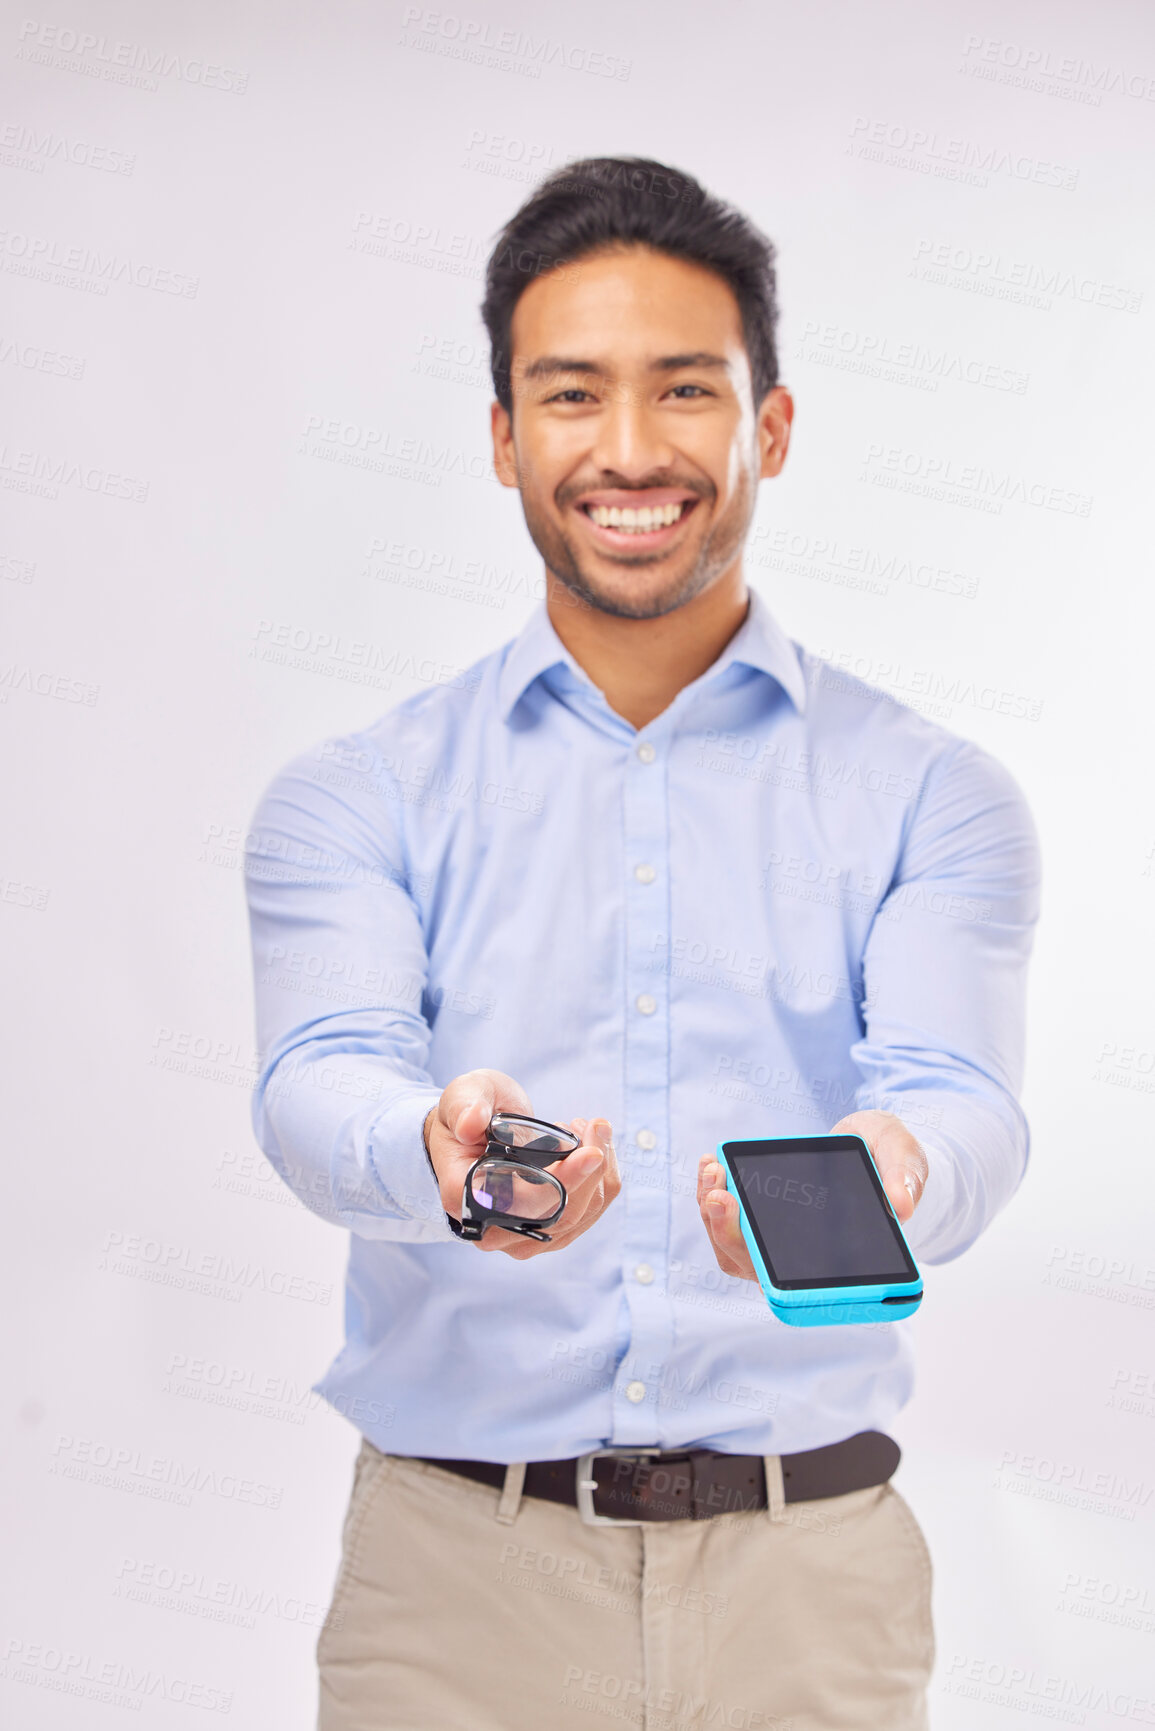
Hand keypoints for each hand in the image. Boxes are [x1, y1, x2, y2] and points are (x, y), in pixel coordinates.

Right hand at [423, 1068, 620, 1259]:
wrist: (471, 1133)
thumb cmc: (464, 1115)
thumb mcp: (459, 1097)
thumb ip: (463, 1107)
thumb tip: (471, 1122)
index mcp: (465, 1198)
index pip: (521, 1204)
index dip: (562, 1182)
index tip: (591, 1153)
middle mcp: (493, 1229)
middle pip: (560, 1216)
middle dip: (591, 1172)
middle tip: (598, 1125)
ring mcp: (523, 1234)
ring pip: (581, 1215)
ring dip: (600, 1169)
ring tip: (589, 1127)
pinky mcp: (549, 1229)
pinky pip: (589, 1211)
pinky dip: (602, 1177)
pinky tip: (591, 1145)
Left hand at [697, 1111, 927, 1281]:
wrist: (876, 1144)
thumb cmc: (892, 1158)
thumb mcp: (906, 1157)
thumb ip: (905, 1178)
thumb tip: (902, 1206)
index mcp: (843, 1260)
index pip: (800, 1288)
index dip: (770, 1275)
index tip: (752, 1239)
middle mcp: (804, 1259)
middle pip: (752, 1266)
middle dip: (726, 1231)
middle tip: (721, 1193)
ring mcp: (779, 1242)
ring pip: (732, 1246)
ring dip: (712, 1212)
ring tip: (714, 1169)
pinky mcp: (763, 1218)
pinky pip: (729, 1219)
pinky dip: (713, 1194)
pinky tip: (713, 1164)